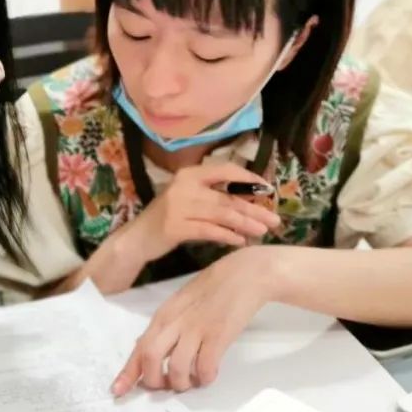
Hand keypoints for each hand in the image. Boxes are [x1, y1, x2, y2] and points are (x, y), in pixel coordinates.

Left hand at [112, 247, 274, 393]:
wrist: (246, 273)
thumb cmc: (214, 288)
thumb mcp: (181, 303)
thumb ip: (166, 325)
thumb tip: (149, 348)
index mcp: (164, 315)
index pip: (139, 347)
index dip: (128, 372)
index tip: (118, 390)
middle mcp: (175, 322)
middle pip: (150, 359)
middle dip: (155, 381)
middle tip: (167, 387)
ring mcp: (196, 328)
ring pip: (176, 367)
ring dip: (181, 383)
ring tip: (190, 383)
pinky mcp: (218, 335)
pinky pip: (205, 366)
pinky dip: (204, 377)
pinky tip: (208, 376)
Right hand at [119, 163, 280, 264]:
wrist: (137, 238)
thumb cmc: (167, 219)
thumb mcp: (187, 199)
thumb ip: (212, 196)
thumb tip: (249, 202)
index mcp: (189, 174)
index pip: (225, 169)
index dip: (248, 178)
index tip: (267, 190)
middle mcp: (184, 186)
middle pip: (227, 197)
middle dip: (253, 210)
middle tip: (274, 220)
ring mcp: (179, 206)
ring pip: (222, 214)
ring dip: (245, 224)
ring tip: (262, 232)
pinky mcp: (176, 227)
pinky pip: (209, 231)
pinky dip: (227, 236)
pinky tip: (240, 241)